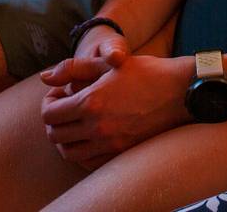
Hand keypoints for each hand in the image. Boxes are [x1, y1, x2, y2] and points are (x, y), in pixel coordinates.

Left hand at [40, 49, 194, 168]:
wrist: (181, 92)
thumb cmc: (146, 73)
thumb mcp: (108, 63)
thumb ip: (72, 68)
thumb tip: (45, 77)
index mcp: (90, 102)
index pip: (49, 115)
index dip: (48, 104)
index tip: (59, 95)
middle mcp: (97, 127)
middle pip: (56, 136)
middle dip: (54, 121)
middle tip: (65, 108)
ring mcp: (110, 144)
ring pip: (70, 153)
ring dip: (66, 139)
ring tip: (76, 123)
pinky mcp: (122, 153)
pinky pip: (89, 163)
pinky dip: (82, 152)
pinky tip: (91, 136)